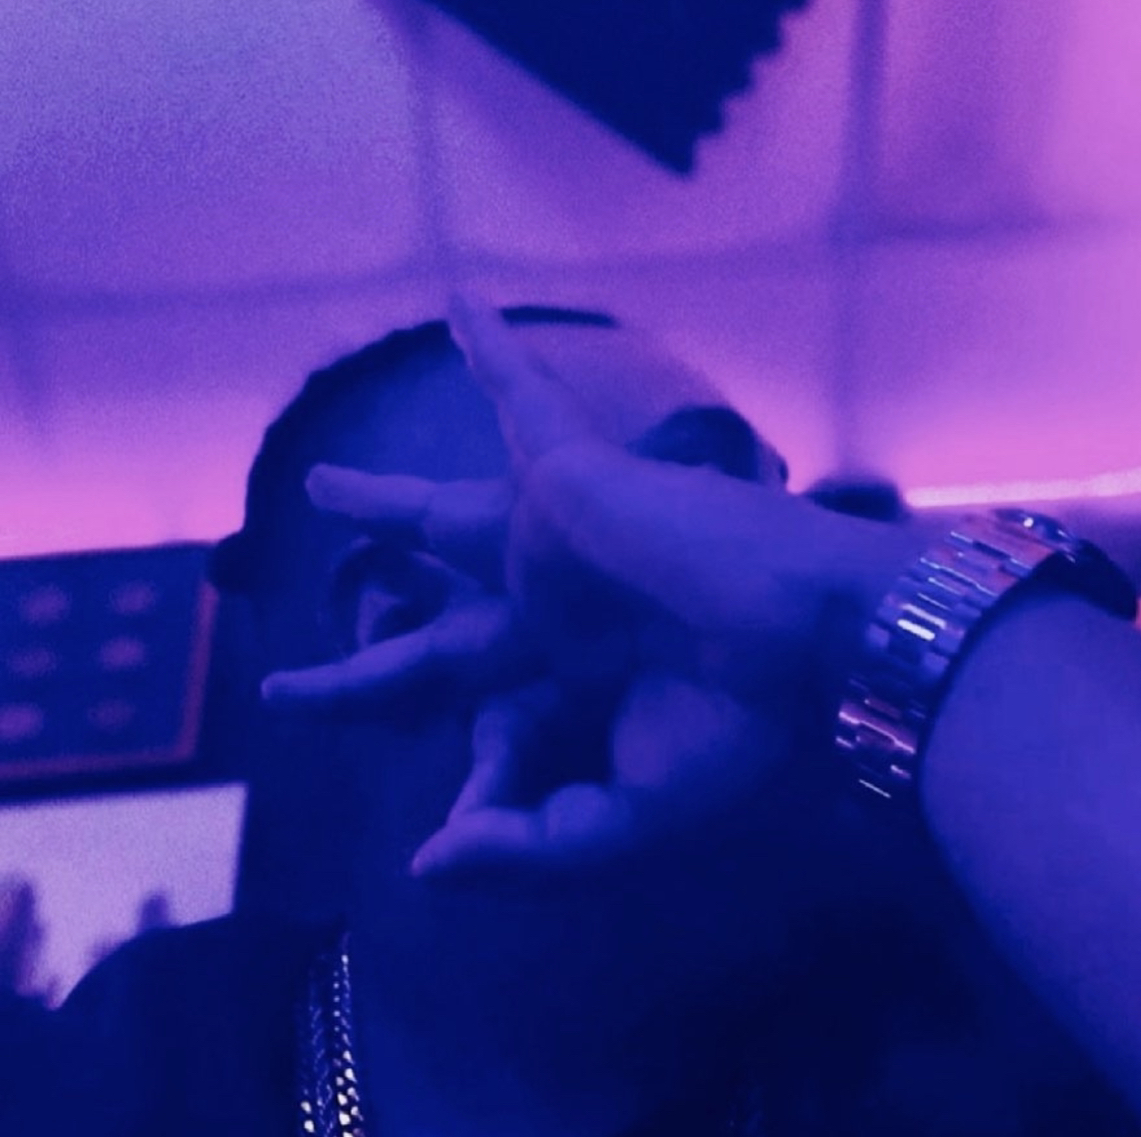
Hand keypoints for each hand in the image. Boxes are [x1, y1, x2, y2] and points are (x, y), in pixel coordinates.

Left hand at [263, 296, 920, 883]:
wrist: (824, 644)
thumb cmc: (745, 732)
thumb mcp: (632, 819)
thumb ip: (529, 847)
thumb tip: (423, 868)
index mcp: (581, 692)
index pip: (492, 733)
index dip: (473, 792)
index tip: (444, 844)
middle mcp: (561, 614)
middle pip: (437, 637)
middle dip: (368, 662)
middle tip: (289, 688)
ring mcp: (563, 541)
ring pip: (445, 519)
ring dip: (387, 503)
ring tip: (325, 489)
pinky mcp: (573, 476)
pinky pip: (523, 403)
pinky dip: (496, 351)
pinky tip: (458, 300)